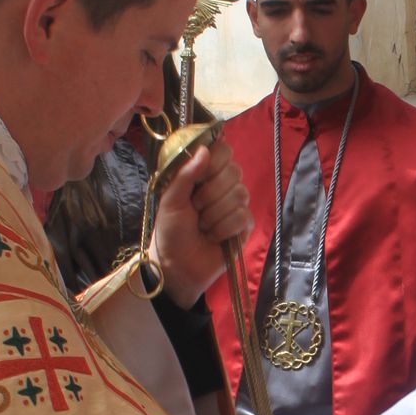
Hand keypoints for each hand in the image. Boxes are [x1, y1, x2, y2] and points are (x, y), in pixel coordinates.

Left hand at [150, 136, 251, 307]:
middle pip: (234, 171)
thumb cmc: (170, 231)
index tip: (198, 178)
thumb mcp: (171, 199)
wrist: (176, 266)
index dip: (214, 162)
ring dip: (214, 214)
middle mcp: (223, 185)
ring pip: (239, 194)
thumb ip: (186, 173)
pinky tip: (214, 237)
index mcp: (204, 174)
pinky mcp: (245, 226)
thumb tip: (205, 148)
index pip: (223, 150)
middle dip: (210, 193)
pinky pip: (243, 216)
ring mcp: (236, 205)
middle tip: (195, 208)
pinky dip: (223, 228)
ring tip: (202, 226)